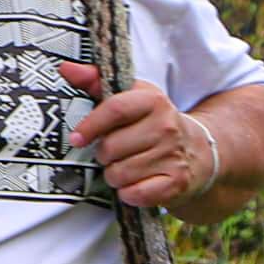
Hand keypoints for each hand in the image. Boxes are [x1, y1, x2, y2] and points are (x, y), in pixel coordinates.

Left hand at [61, 64, 219, 209]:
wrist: (197, 150)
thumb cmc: (152, 123)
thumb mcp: (130, 97)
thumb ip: (96, 82)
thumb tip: (66, 68)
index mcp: (153, 101)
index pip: (115, 109)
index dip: (90, 126)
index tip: (77, 138)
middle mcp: (166, 126)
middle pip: (111, 147)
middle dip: (103, 155)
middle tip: (114, 153)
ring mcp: (173, 155)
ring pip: (119, 174)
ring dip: (115, 175)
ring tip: (126, 166)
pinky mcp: (177, 182)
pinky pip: (135, 194)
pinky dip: (129, 193)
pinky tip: (136, 183)